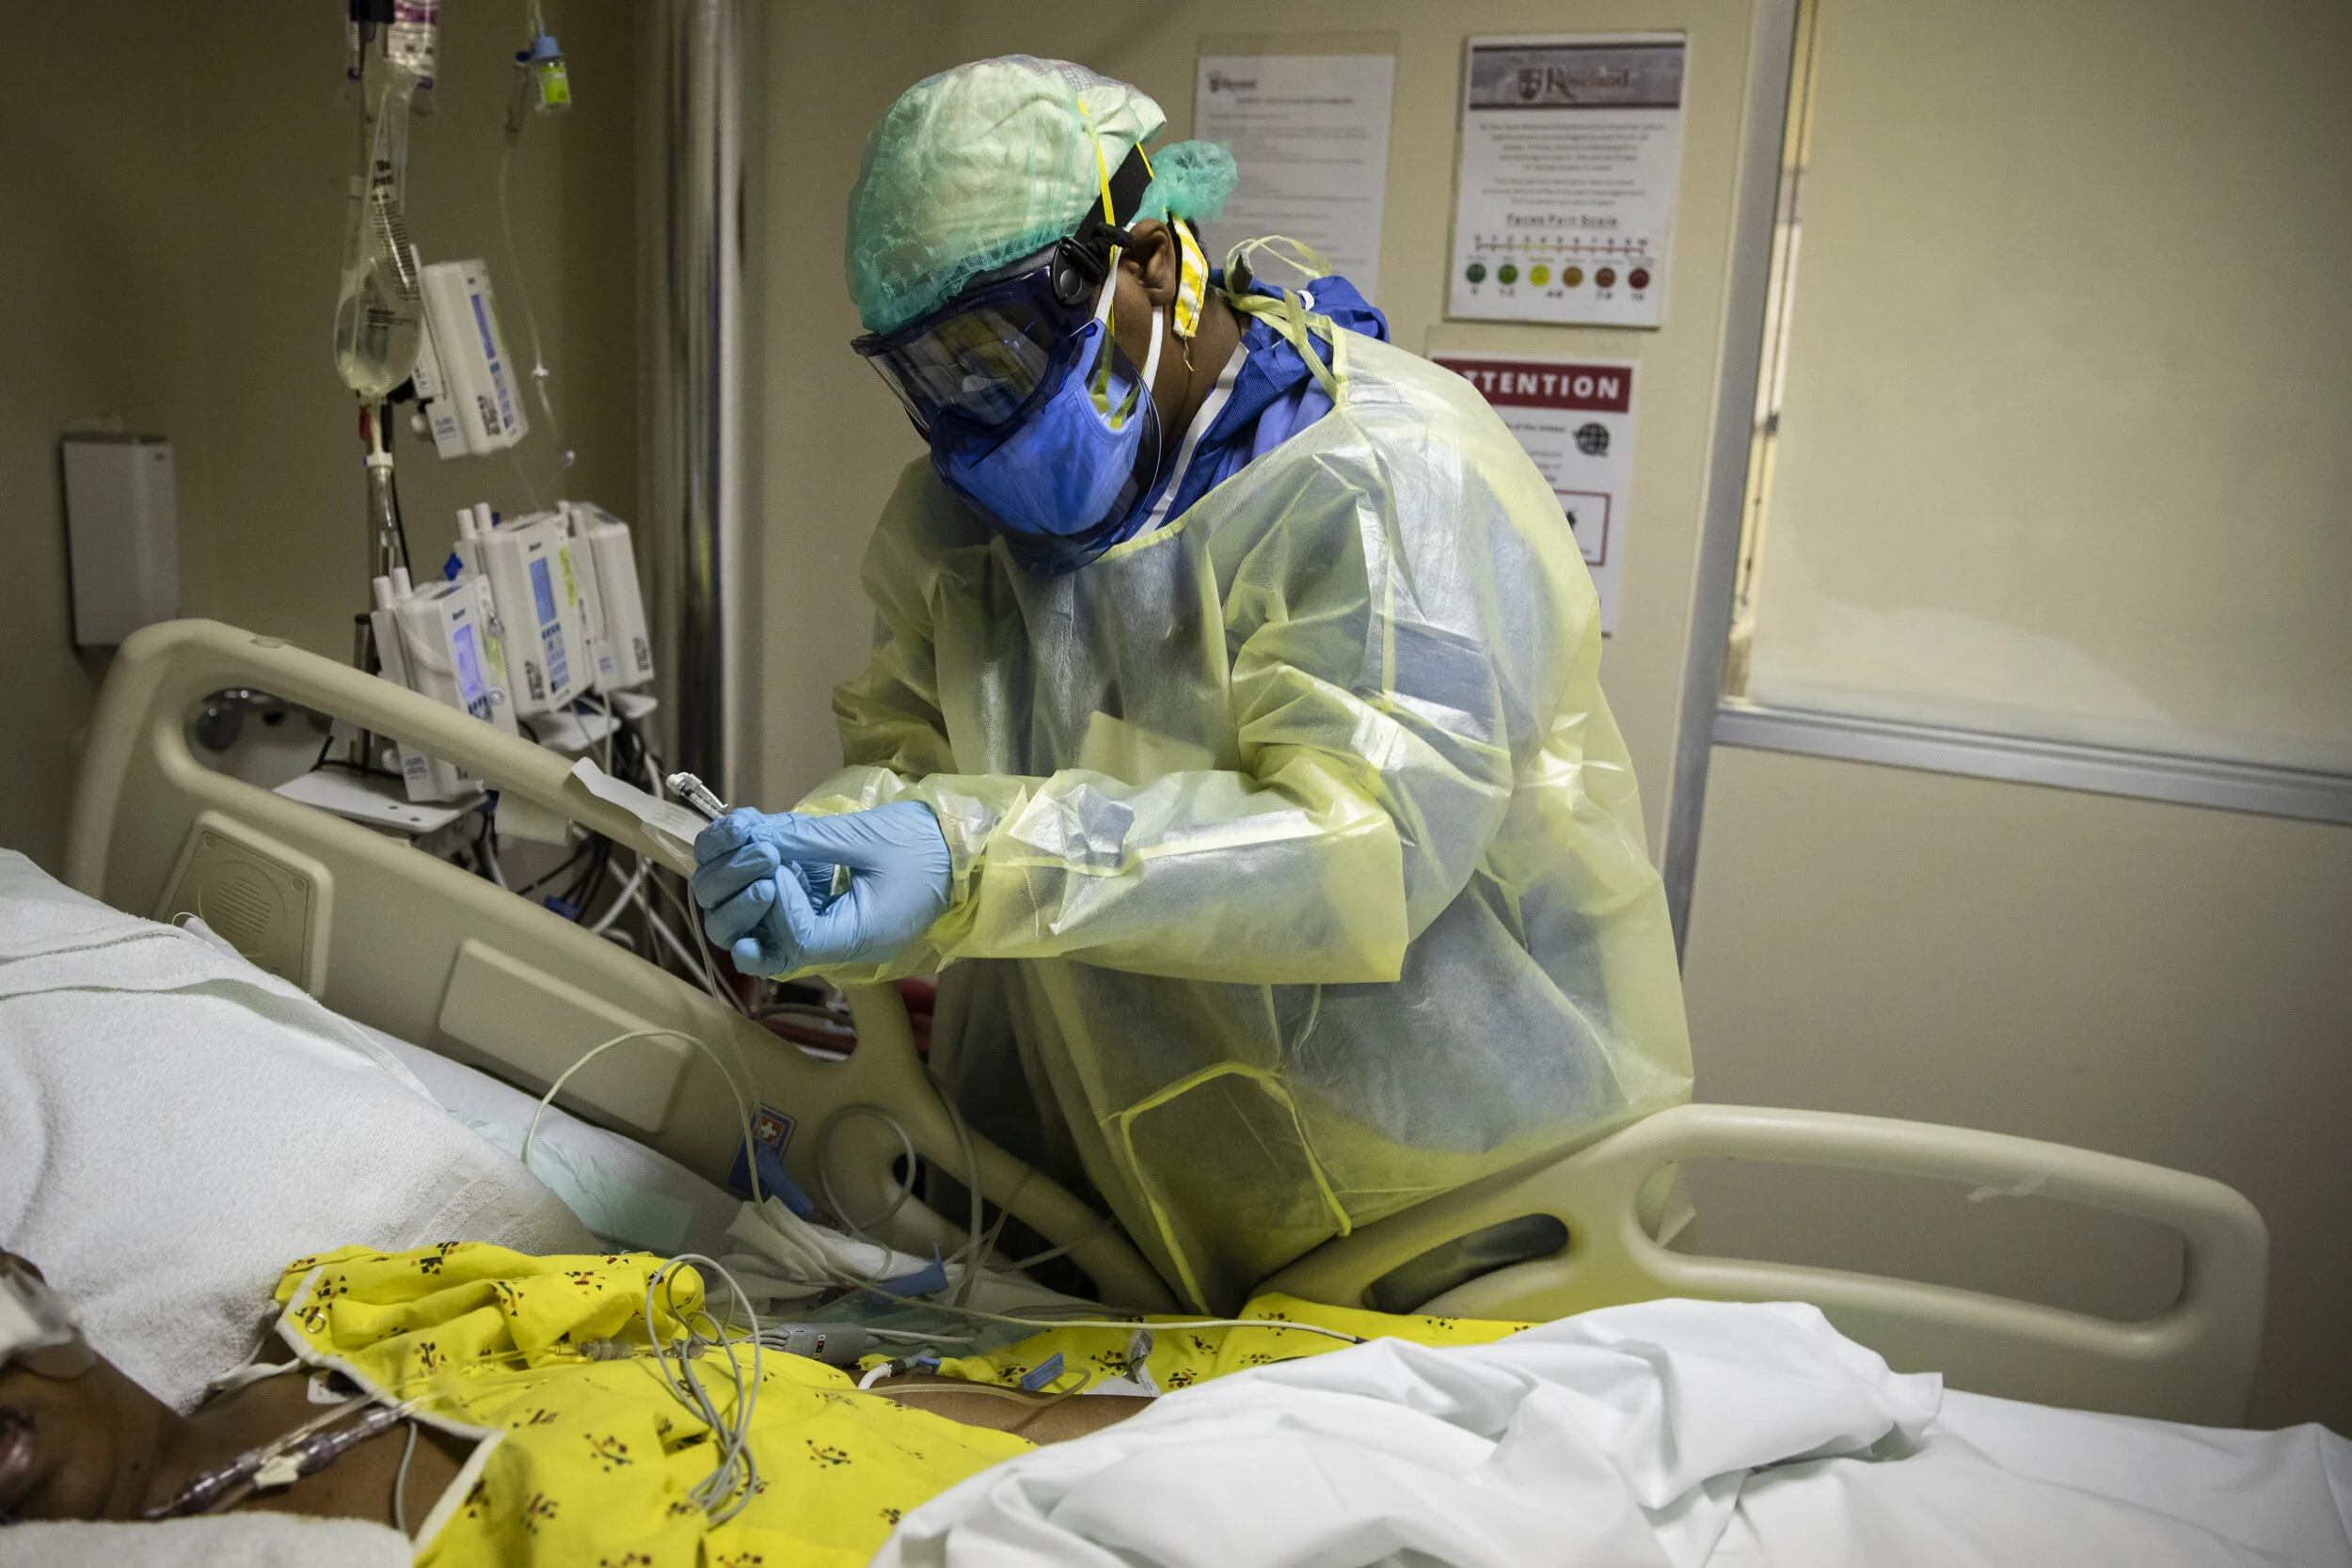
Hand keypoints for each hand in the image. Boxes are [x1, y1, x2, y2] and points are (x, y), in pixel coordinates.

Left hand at [690, 803, 950, 976]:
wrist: (957, 849)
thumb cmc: (921, 844)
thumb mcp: (865, 836)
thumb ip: (806, 839)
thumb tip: (752, 836)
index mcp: (862, 936)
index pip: (799, 940)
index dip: (777, 903)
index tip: (776, 861)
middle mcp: (843, 947)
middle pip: (772, 953)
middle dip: (749, 908)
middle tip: (757, 860)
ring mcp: (835, 936)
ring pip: (769, 942)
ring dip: (748, 902)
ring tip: (753, 858)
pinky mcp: (831, 919)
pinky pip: (786, 921)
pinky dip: (766, 895)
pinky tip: (764, 860)